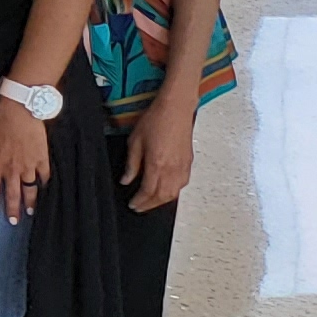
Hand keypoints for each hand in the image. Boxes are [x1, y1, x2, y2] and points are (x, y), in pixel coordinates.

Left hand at [0, 97, 51, 220]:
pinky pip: (44, 176)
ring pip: (29, 189)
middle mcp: (11, 169)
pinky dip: (44, 185)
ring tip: (30, 213)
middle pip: (11, 194)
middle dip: (12, 210)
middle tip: (14, 222)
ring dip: (30, 203)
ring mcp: (28, 166)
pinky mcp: (42, 159)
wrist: (19, 111)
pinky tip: (45, 192)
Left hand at [122, 94, 196, 211]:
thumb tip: (126, 180)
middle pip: (163, 196)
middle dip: (150, 205)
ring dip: (162, 201)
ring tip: (150, 202)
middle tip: (139, 207)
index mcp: (157, 164)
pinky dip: (172, 193)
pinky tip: (165, 191)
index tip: (132, 205)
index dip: (140, 201)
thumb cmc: (155, 120)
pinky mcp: (189, 163)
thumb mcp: (135, 141)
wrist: (176, 109)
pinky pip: (182, 185)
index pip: (148, 191)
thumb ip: (131, 164)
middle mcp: (173, 169)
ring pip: (174, 193)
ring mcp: (183, 167)